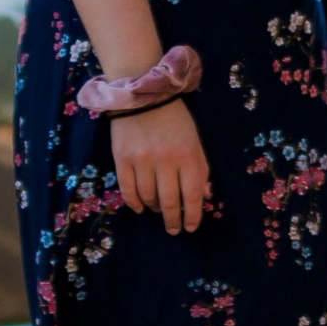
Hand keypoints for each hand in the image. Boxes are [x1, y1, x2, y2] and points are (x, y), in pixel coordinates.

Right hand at [108, 100, 208, 233]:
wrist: (142, 96)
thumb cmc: (175, 120)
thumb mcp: (195, 142)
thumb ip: (200, 168)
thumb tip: (204, 195)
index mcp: (188, 156)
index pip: (193, 194)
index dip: (193, 215)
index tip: (191, 227)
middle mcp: (165, 161)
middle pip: (170, 201)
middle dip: (173, 220)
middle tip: (173, 229)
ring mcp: (142, 161)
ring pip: (148, 198)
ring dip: (155, 209)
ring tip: (158, 211)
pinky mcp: (122, 159)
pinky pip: (128, 190)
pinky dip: (134, 203)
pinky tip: (140, 207)